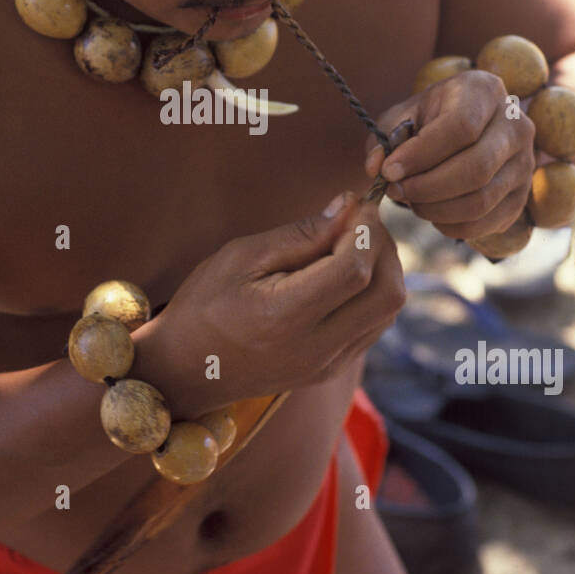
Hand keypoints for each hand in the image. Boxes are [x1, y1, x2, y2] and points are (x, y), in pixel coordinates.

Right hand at [132, 195, 405, 412]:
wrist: (187, 369)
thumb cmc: (205, 305)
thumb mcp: (241, 257)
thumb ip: (299, 235)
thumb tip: (348, 207)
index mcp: (286, 316)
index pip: (355, 270)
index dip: (366, 230)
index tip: (358, 204)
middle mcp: (315, 347)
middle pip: (387, 294)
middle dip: (385, 248)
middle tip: (362, 222)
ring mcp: (327, 364)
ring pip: (388, 312)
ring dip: (384, 270)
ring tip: (354, 244)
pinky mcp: (331, 370)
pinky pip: (374, 327)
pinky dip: (374, 294)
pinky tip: (347, 274)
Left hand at [364, 70, 535, 240]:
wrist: (466, 128)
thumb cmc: (429, 119)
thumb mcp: (403, 116)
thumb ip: (384, 138)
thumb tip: (376, 167)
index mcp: (485, 91)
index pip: (460, 127)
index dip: (421, 155)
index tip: (389, 171)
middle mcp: (516, 125)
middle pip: (476, 168)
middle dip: (426, 187)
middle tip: (395, 191)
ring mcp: (525, 162)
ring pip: (481, 200)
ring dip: (436, 209)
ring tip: (410, 200)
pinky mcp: (523, 195)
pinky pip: (487, 222)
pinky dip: (452, 226)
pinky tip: (432, 214)